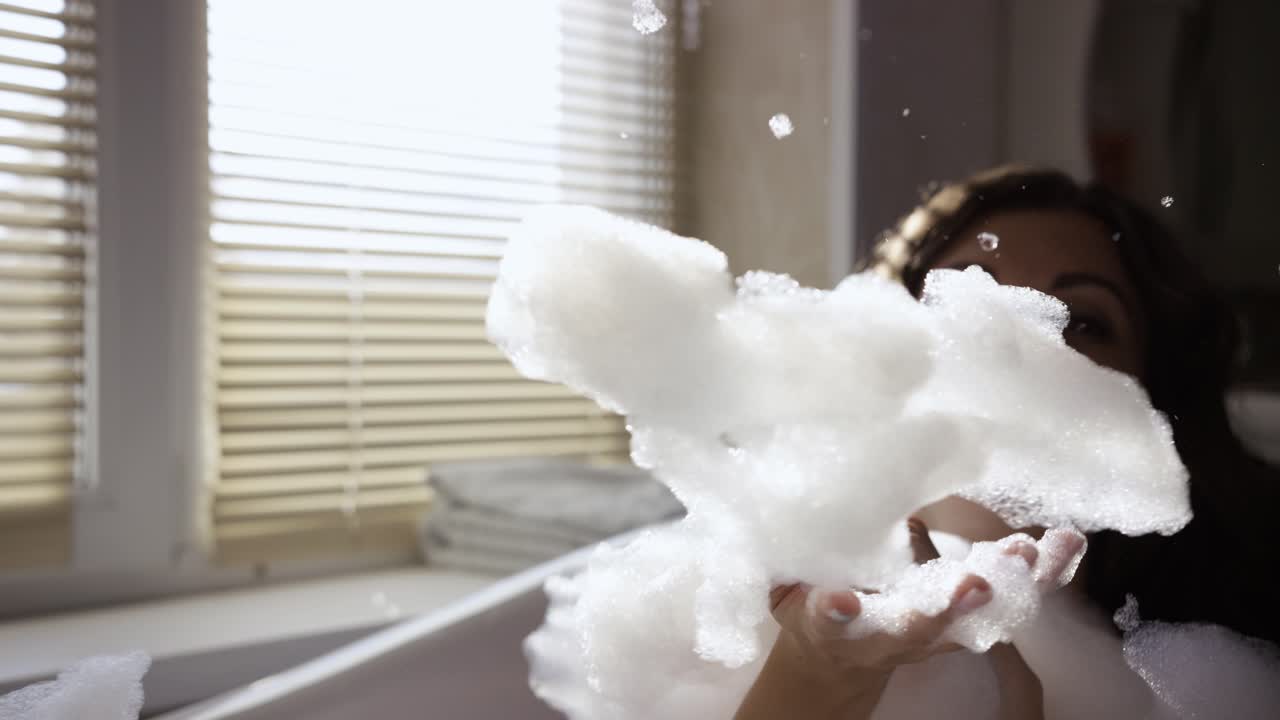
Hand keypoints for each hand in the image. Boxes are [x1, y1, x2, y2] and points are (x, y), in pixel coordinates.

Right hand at [735, 519, 1084, 719]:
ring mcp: (933, 636)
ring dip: (1008, 587)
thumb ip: (796, 553)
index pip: (829, 621)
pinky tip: (1067, 543)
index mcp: (831, 625)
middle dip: (948, 606)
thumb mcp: (788, 582)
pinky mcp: (967, 624)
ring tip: (1035, 551)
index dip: (835, 611)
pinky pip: (1011, 603)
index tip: (843, 599)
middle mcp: (886, 637)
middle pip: (918, 628)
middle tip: (973, 582)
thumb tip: (786, 485)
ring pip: (977, 619)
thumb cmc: (811, 599)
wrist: (839, 656)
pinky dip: (1041, 575)